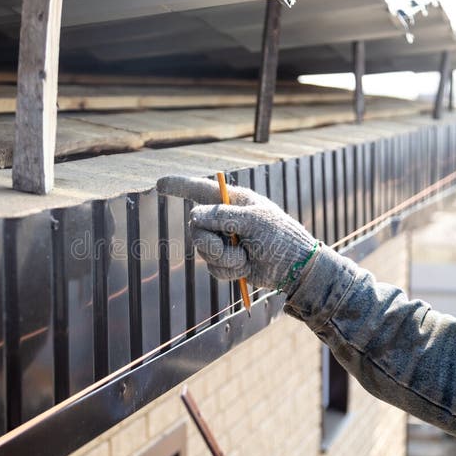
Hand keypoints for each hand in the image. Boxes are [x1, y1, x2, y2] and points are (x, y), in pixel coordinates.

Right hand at [156, 175, 317, 291]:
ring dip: (223, 258)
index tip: (159, 184)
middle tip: (234, 247)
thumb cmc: (280, 238)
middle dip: (211, 242)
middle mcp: (225, 218)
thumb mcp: (253, 221)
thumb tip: (194, 216)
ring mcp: (225, 240)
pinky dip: (227, 271)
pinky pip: (212, 267)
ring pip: (202, 249)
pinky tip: (245, 267)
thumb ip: (222, 216)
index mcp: (234, 201)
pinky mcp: (226, 261)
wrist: (296, 268)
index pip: (200, 189)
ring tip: (246, 258)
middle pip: (196, 227)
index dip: (179, 186)